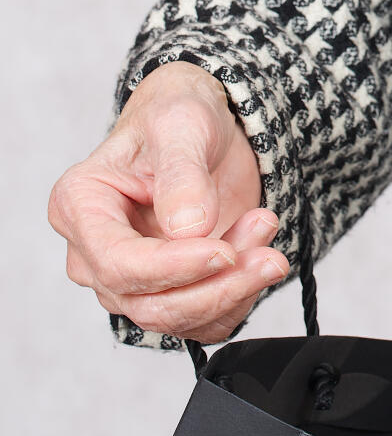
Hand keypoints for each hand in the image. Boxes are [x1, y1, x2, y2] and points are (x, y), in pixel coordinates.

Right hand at [48, 60, 287, 343]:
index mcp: (80, 206)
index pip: (118, 263)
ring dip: (233, 289)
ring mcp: (130, 278)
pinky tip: (260, 256)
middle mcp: (95, 252)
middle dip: (214, 287)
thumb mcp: (182, 124)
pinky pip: (201, 321)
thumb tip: (188, 229)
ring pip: (177, 317)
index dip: (174, 268)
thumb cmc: (177, 115)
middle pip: (147, 303)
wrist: (202, 127)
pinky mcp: (168, 289)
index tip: (225, 252)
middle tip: (268, 255)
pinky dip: (238, 298)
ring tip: (267, 234)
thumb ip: (181, 174)